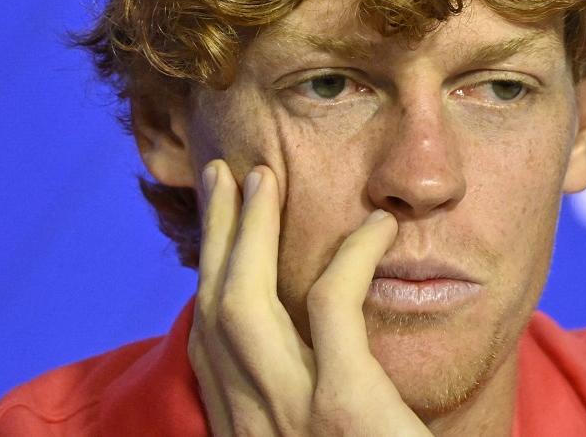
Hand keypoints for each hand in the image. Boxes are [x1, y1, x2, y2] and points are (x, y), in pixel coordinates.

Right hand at [189, 160, 431, 436]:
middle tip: (222, 175)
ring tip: (262, 177)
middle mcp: (253, 426)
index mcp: (245, 432)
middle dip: (215, 235)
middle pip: (215, 311)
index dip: (209, 281)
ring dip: (250, 229)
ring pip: (246, 300)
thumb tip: (311, 369)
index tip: (217, 237)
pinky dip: (352, 255)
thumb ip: (302, 414)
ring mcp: (293, 415)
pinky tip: (377, 226)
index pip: (209, 346)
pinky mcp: (345, 406)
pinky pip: (332, 305)